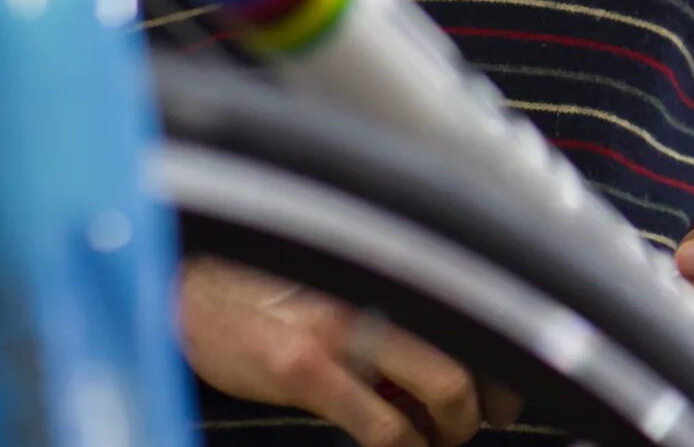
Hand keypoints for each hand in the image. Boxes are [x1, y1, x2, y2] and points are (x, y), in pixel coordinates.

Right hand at [179, 256, 520, 446]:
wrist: (188, 289)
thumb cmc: (267, 288)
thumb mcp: (345, 284)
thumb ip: (397, 311)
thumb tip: (453, 357)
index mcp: (397, 265)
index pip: (483, 309)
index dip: (504, 364)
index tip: (505, 392)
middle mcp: (382, 287)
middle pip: (478, 350)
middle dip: (487, 403)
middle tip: (476, 422)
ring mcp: (347, 328)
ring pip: (447, 387)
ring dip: (451, 429)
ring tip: (436, 438)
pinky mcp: (306, 368)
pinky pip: (383, 426)